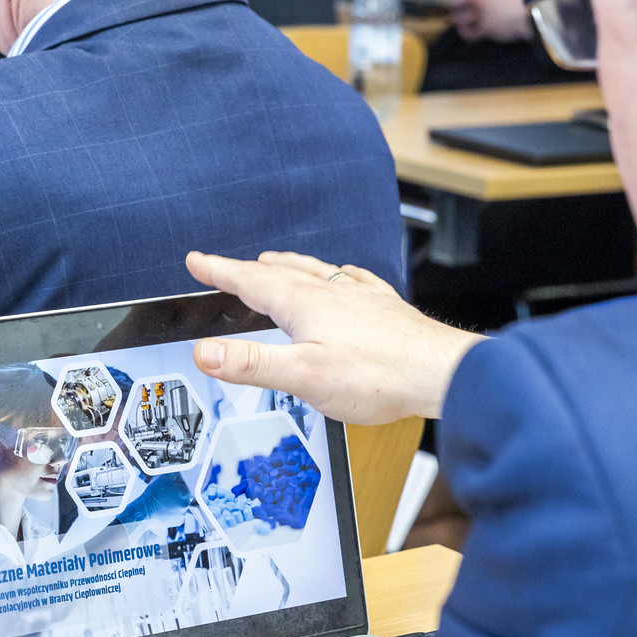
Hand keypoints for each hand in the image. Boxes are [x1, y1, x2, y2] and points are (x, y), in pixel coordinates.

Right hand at [185, 251, 484, 425]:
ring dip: (288, 266)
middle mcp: (331, 292)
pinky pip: (354, 281)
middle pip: (279, 273)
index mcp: (305, 304)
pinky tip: (344, 275)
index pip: (251, 281)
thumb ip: (251, 364)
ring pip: (316, 272)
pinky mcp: (385, 309)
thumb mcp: (302, 376)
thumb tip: (205, 352)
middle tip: (224, 265)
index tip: (197, 261)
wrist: (438, 371)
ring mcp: (360, 298)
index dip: (220, 271)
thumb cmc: (378, 376)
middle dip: (247, 269)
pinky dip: (337, 274)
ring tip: (273, 261)